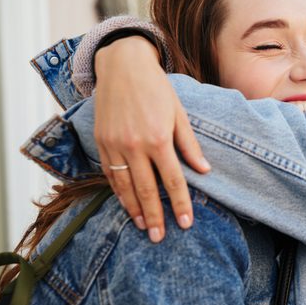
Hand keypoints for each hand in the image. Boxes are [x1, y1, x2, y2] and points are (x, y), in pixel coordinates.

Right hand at [93, 36, 210, 241]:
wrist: (123, 66)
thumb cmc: (157, 89)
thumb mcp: (179, 113)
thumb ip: (190, 145)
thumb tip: (204, 171)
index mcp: (159, 139)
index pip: (173, 180)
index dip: (180, 203)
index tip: (186, 223)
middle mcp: (135, 145)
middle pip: (147, 190)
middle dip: (155, 216)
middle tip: (161, 238)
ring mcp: (114, 145)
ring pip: (125, 186)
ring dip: (134, 210)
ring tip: (144, 228)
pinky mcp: (101, 141)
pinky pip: (109, 173)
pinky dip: (118, 192)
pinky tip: (126, 204)